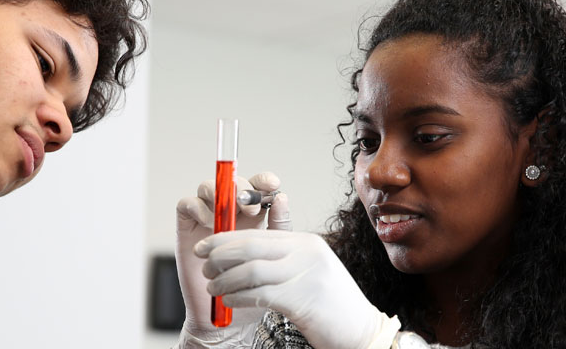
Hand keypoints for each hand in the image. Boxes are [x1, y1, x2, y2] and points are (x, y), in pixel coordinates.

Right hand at [175, 172, 290, 347]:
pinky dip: (198, 207)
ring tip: (229, 216)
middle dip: (242, 187)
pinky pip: (187, 204)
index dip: (263, 180)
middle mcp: (229, 213)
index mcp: (253, 215)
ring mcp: (206, 218)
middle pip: (231, 183)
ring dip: (219, 194)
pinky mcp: (188, 228)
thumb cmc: (255, 286)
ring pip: (207, 188)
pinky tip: (210, 224)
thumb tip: (282, 197)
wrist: (230, 316)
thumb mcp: (274, 254)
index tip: (272, 184)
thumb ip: (279, 226)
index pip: (257, 186)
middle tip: (252, 206)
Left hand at [195, 230, 400, 348]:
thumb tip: (243, 253)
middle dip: (220, 256)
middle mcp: (306, 253)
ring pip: (250, 270)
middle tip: (203, 267)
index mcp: (306, 242)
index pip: (258, 233)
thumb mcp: (310, 271)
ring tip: (213, 288)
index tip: (205, 246)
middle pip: (250, 246)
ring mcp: (306, 274)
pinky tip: (228, 301)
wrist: (361, 332)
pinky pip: (258, 294)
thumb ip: (283, 258)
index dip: (225, 239)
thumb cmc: (331, 306)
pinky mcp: (302, 299)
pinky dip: (237, 297)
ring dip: (224, 280)